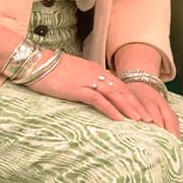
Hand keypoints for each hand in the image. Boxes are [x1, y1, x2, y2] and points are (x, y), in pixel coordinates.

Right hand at [25, 53, 176, 135]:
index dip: (132, 98)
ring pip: (115, 95)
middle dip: (137, 105)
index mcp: (93, 69)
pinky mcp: (77, 89)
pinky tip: (120, 119)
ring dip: (130, 108)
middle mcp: (94, 74)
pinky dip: (111, 110)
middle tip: (149, 119)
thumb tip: (89, 90)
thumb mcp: (69, 72)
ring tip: (141, 121)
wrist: (32, 61)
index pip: (118, 85)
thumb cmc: (47, 68)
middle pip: (121, 90)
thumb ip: (82, 79)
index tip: (142, 110)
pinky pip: (99, 100)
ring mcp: (86, 81)